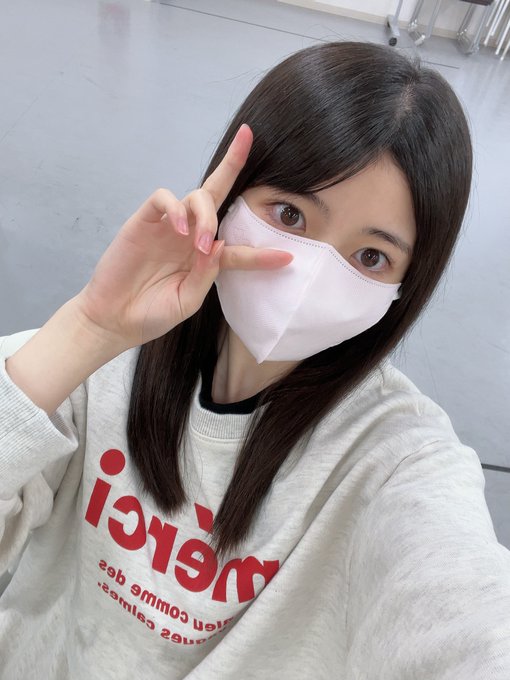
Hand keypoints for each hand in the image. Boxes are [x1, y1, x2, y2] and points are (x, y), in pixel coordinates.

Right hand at [75, 124, 292, 349]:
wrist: (114, 319)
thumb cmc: (152, 313)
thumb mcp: (187, 301)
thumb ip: (206, 275)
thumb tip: (221, 245)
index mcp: (205, 259)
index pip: (238, 249)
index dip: (262, 255)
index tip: (288, 258)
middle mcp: (191, 236)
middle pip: (217, 194)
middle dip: (233, 163)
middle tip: (249, 139)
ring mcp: (168, 227)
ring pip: (195, 196)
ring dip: (205, 215)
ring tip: (200, 242)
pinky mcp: (143, 221)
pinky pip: (162, 199)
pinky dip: (174, 207)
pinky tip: (180, 229)